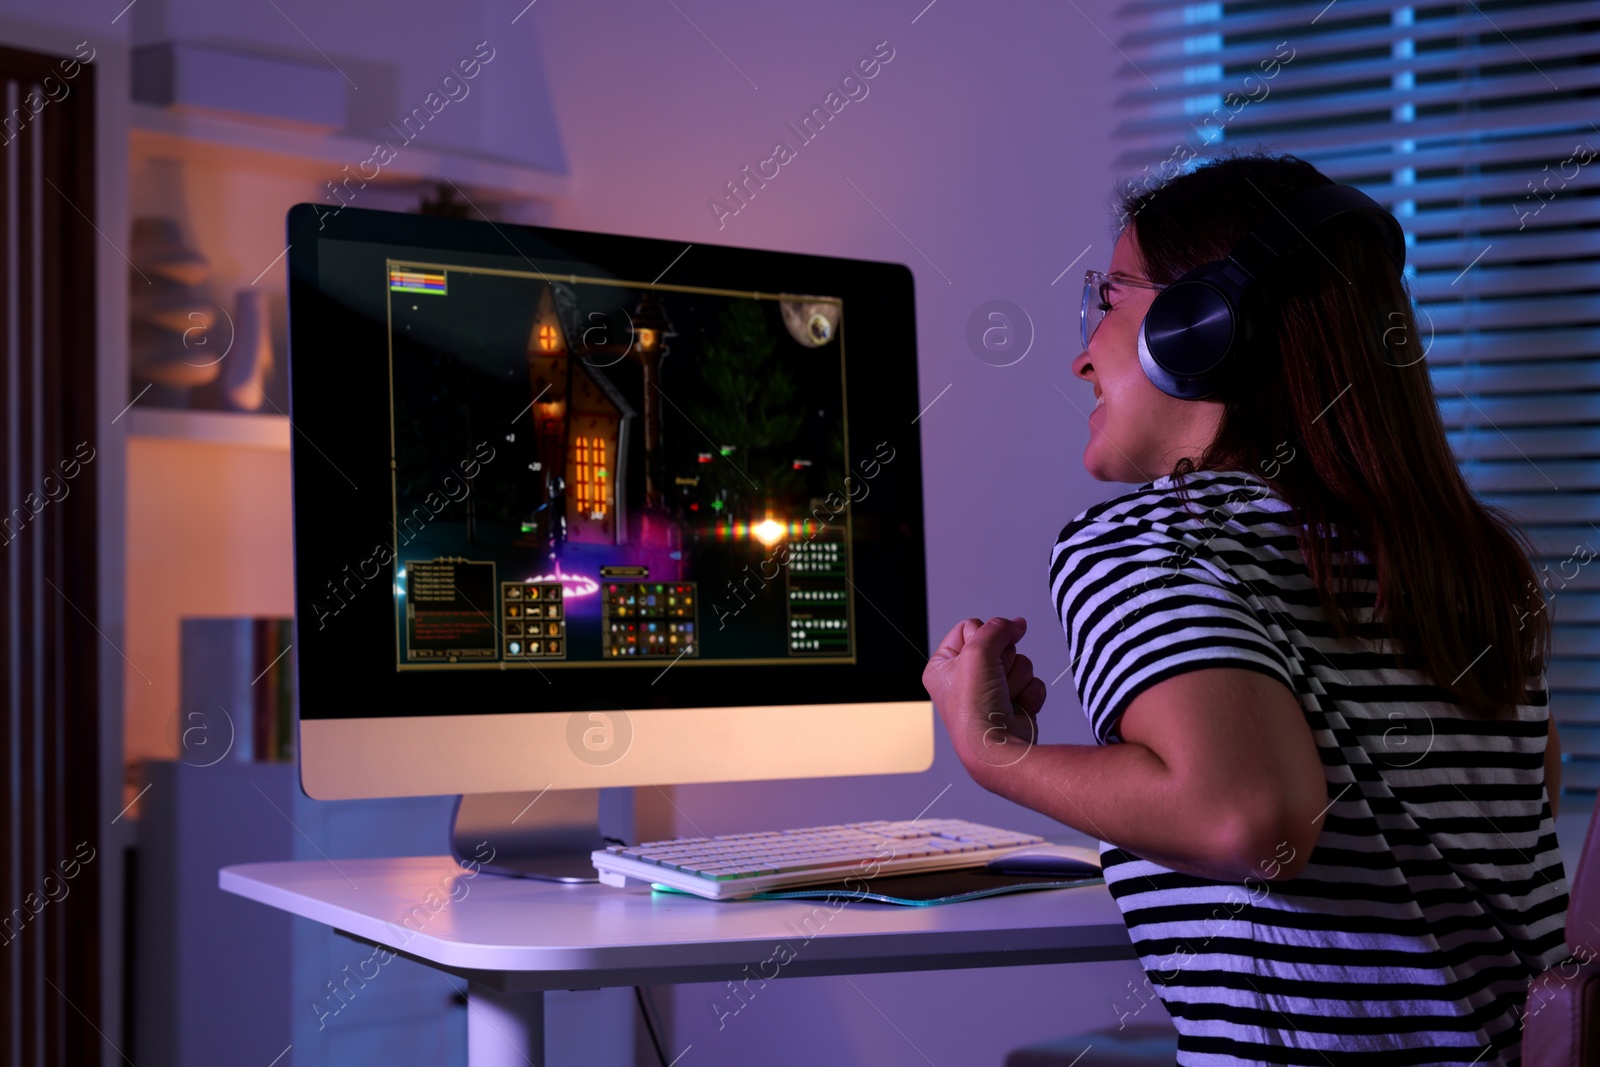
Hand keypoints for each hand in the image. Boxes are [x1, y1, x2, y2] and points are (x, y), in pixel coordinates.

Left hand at [921, 616, 1045, 774]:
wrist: (998, 748)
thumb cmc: (975, 707)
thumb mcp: (977, 652)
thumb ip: (996, 628)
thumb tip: (1016, 624)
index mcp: (942, 666)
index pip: (970, 627)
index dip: (983, 636)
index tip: (982, 654)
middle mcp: (964, 679)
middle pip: (999, 645)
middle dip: (1003, 660)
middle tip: (993, 679)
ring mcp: (990, 692)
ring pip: (1019, 662)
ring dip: (1017, 677)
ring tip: (1004, 696)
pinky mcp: (1013, 703)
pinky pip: (1031, 681)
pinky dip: (1028, 693)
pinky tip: (1016, 708)